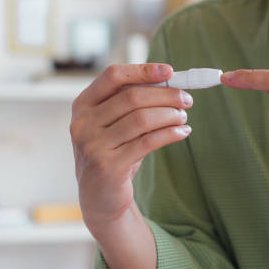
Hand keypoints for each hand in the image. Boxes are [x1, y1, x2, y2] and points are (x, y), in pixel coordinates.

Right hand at [70, 63, 192, 234]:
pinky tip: (183, 132)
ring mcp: (93, 145)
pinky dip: (170, 134)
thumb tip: (168, 80)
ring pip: (142, 119)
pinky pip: (147, 142)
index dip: (142, 70)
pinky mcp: (109, 166)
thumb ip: (130, 103)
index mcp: (82, 106)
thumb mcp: (113, 125)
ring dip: (170, 115)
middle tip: (186, 100)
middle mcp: (83, 124)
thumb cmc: (112, 154)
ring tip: (184, 117)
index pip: (113, 76)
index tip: (169, 71)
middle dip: (165, 95)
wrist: (100, 198)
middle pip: (132, 97)